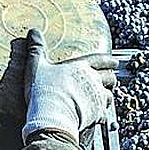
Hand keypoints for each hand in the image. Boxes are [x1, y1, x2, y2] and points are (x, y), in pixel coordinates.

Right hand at [21, 28, 117, 146]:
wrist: (51, 115)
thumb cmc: (44, 89)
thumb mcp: (36, 65)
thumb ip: (36, 48)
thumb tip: (34, 32)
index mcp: (81, 66)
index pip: (100, 60)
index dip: (108, 61)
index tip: (115, 62)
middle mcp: (93, 80)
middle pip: (110, 77)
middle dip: (111, 78)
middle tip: (111, 80)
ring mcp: (97, 98)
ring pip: (109, 95)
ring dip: (107, 96)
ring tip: (104, 98)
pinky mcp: (96, 114)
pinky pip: (104, 114)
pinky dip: (102, 115)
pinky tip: (98, 117)